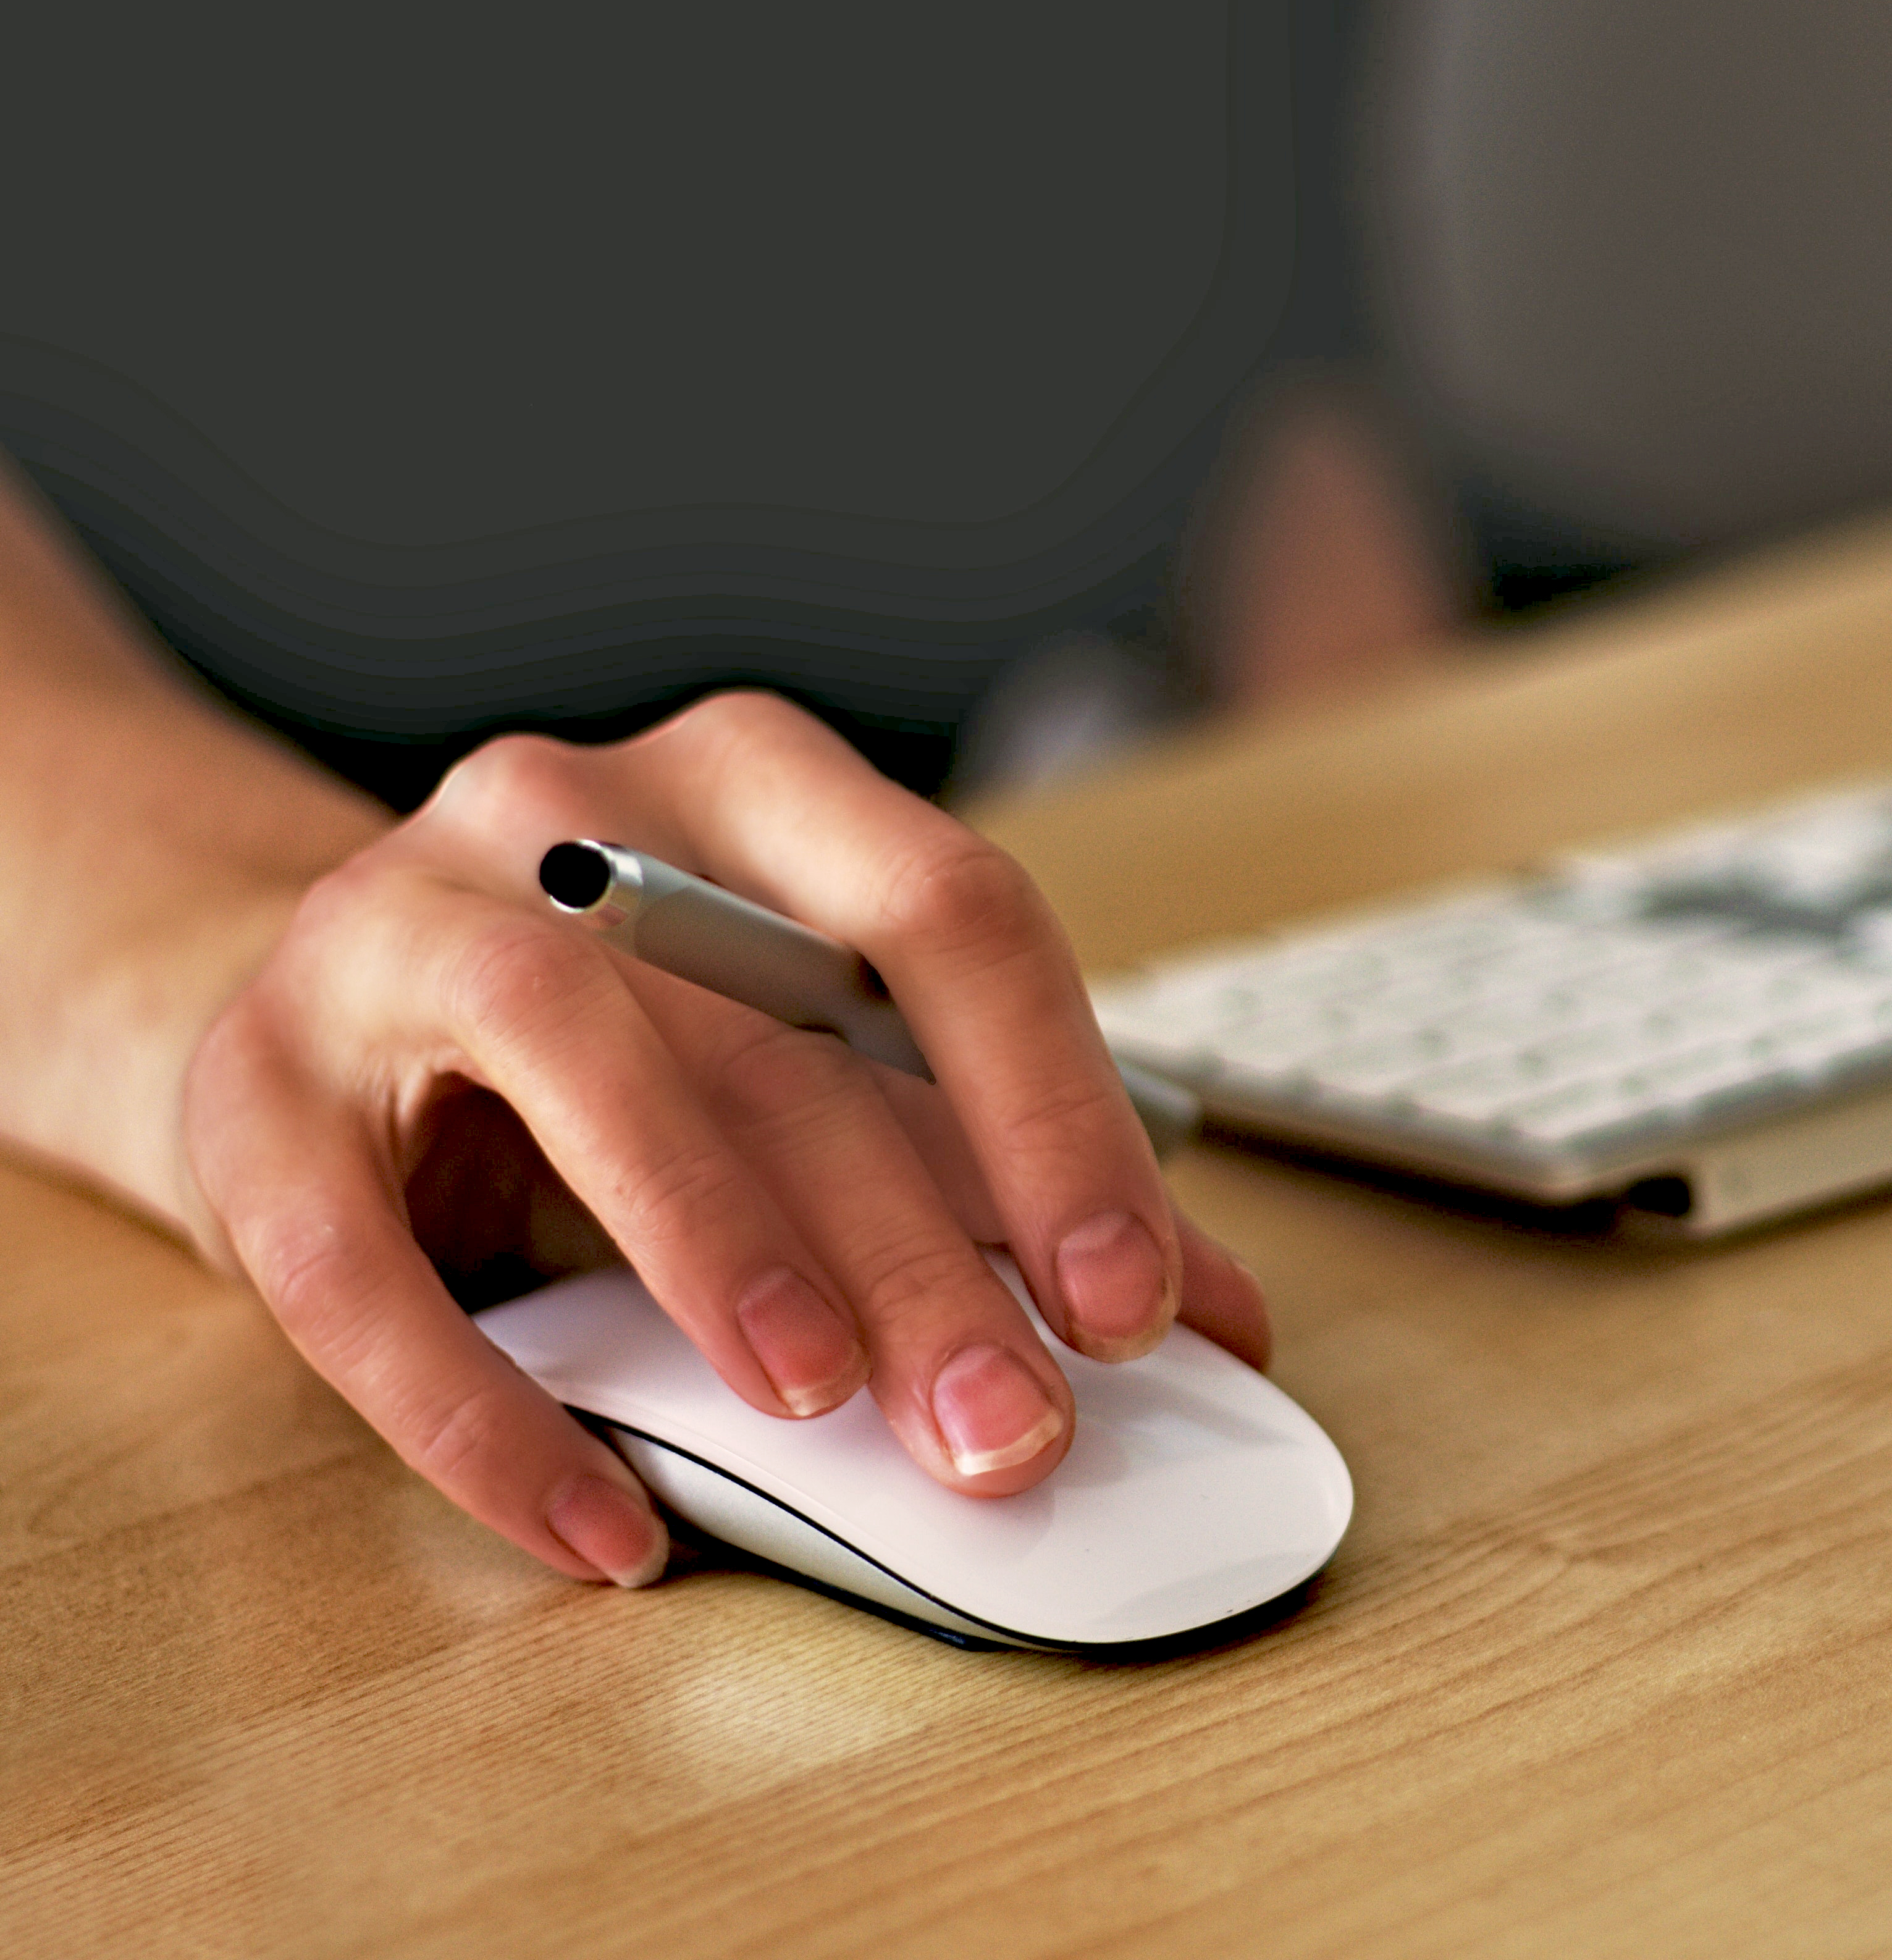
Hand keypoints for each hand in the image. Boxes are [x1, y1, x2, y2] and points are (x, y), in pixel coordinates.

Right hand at [181, 692, 1268, 1587]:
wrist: (330, 1017)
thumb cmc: (628, 1039)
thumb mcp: (821, 1064)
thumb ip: (1000, 1169)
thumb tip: (1214, 1315)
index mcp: (756, 789)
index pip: (950, 915)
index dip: (1057, 1113)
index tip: (1138, 1302)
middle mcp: (572, 812)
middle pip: (783, 1024)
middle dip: (921, 1247)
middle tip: (1014, 1425)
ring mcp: (391, 929)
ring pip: (576, 1057)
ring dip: (717, 1242)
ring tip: (821, 1406)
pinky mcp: (249, 1091)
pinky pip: (358, 1268)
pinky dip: (490, 1415)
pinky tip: (606, 1530)